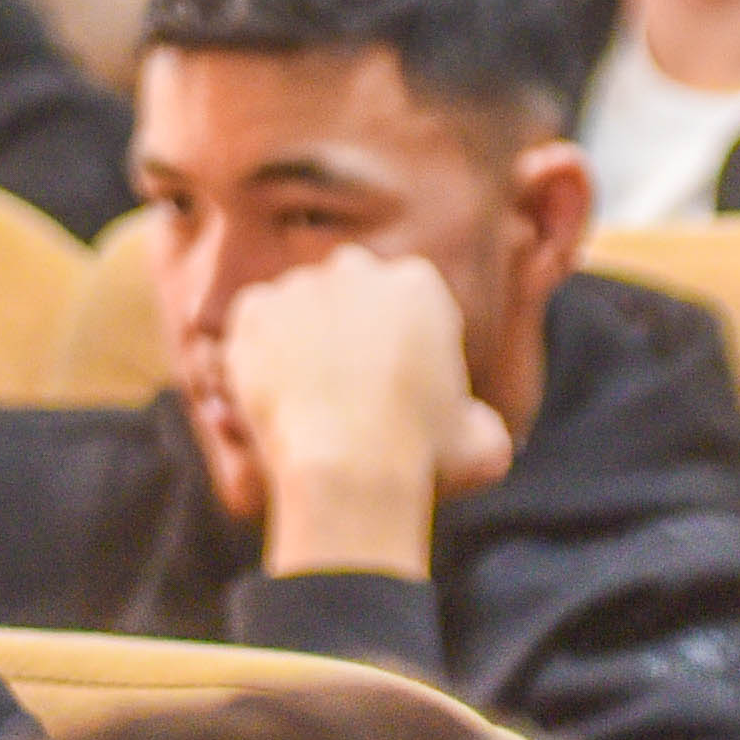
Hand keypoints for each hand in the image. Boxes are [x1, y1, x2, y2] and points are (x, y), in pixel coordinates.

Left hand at [211, 244, 507, 578]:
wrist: (346, 471)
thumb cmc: (422, 460)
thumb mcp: (484, 446)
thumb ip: (480, 422)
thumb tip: (474, 422)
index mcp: (420, 283)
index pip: (405, 301)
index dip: (400, 343)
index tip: (393, 384)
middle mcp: (360, 268)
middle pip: (351, 292)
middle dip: (348, 328)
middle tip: (343, 386)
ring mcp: (302, 285)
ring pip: (300, 306)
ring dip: (302, 339)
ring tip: (306, 397)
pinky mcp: (255, 309)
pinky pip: (254, 322)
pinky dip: (257, 351)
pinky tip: (273, 391)